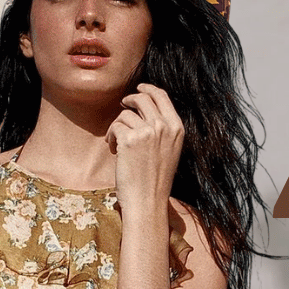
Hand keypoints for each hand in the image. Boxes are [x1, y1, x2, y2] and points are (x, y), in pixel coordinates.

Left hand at [106, 85, 183, 210]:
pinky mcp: (129, 139)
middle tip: (122, 106)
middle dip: (129, 100)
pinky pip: (115, 126)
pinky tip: (114, 150)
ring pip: (126, 113)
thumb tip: (145, 110)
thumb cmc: (155, 179)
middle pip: (142, 98)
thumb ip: (162, 129)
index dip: (148, 88)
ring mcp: (147, 132)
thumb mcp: (169, 150)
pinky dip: (111, 136)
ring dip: (117, 125)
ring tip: (118, 142)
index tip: (138, 88)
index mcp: (177, 128)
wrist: (148, 200)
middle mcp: (164, 126)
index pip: (162, 96)